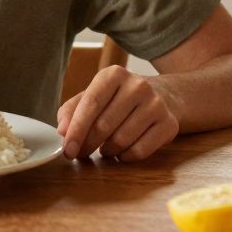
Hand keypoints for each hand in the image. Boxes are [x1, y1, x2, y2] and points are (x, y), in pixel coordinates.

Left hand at [56, 65, 179, 162]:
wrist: (162, 96)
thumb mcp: (93, 96)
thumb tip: (62, 131)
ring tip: (104, 149)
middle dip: (87, 144)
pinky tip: (122, 153)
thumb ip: (72, 110)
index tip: (67, 149)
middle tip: (80, 153)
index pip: (91, 104)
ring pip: (121, 140)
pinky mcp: (169, 124)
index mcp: (114, 74)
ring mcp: (156, 104)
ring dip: (107, 151)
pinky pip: (140, 151)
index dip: (76, 129)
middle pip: (104, 125)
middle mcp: (138, 85)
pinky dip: (125, 157)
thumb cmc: (118, 99)